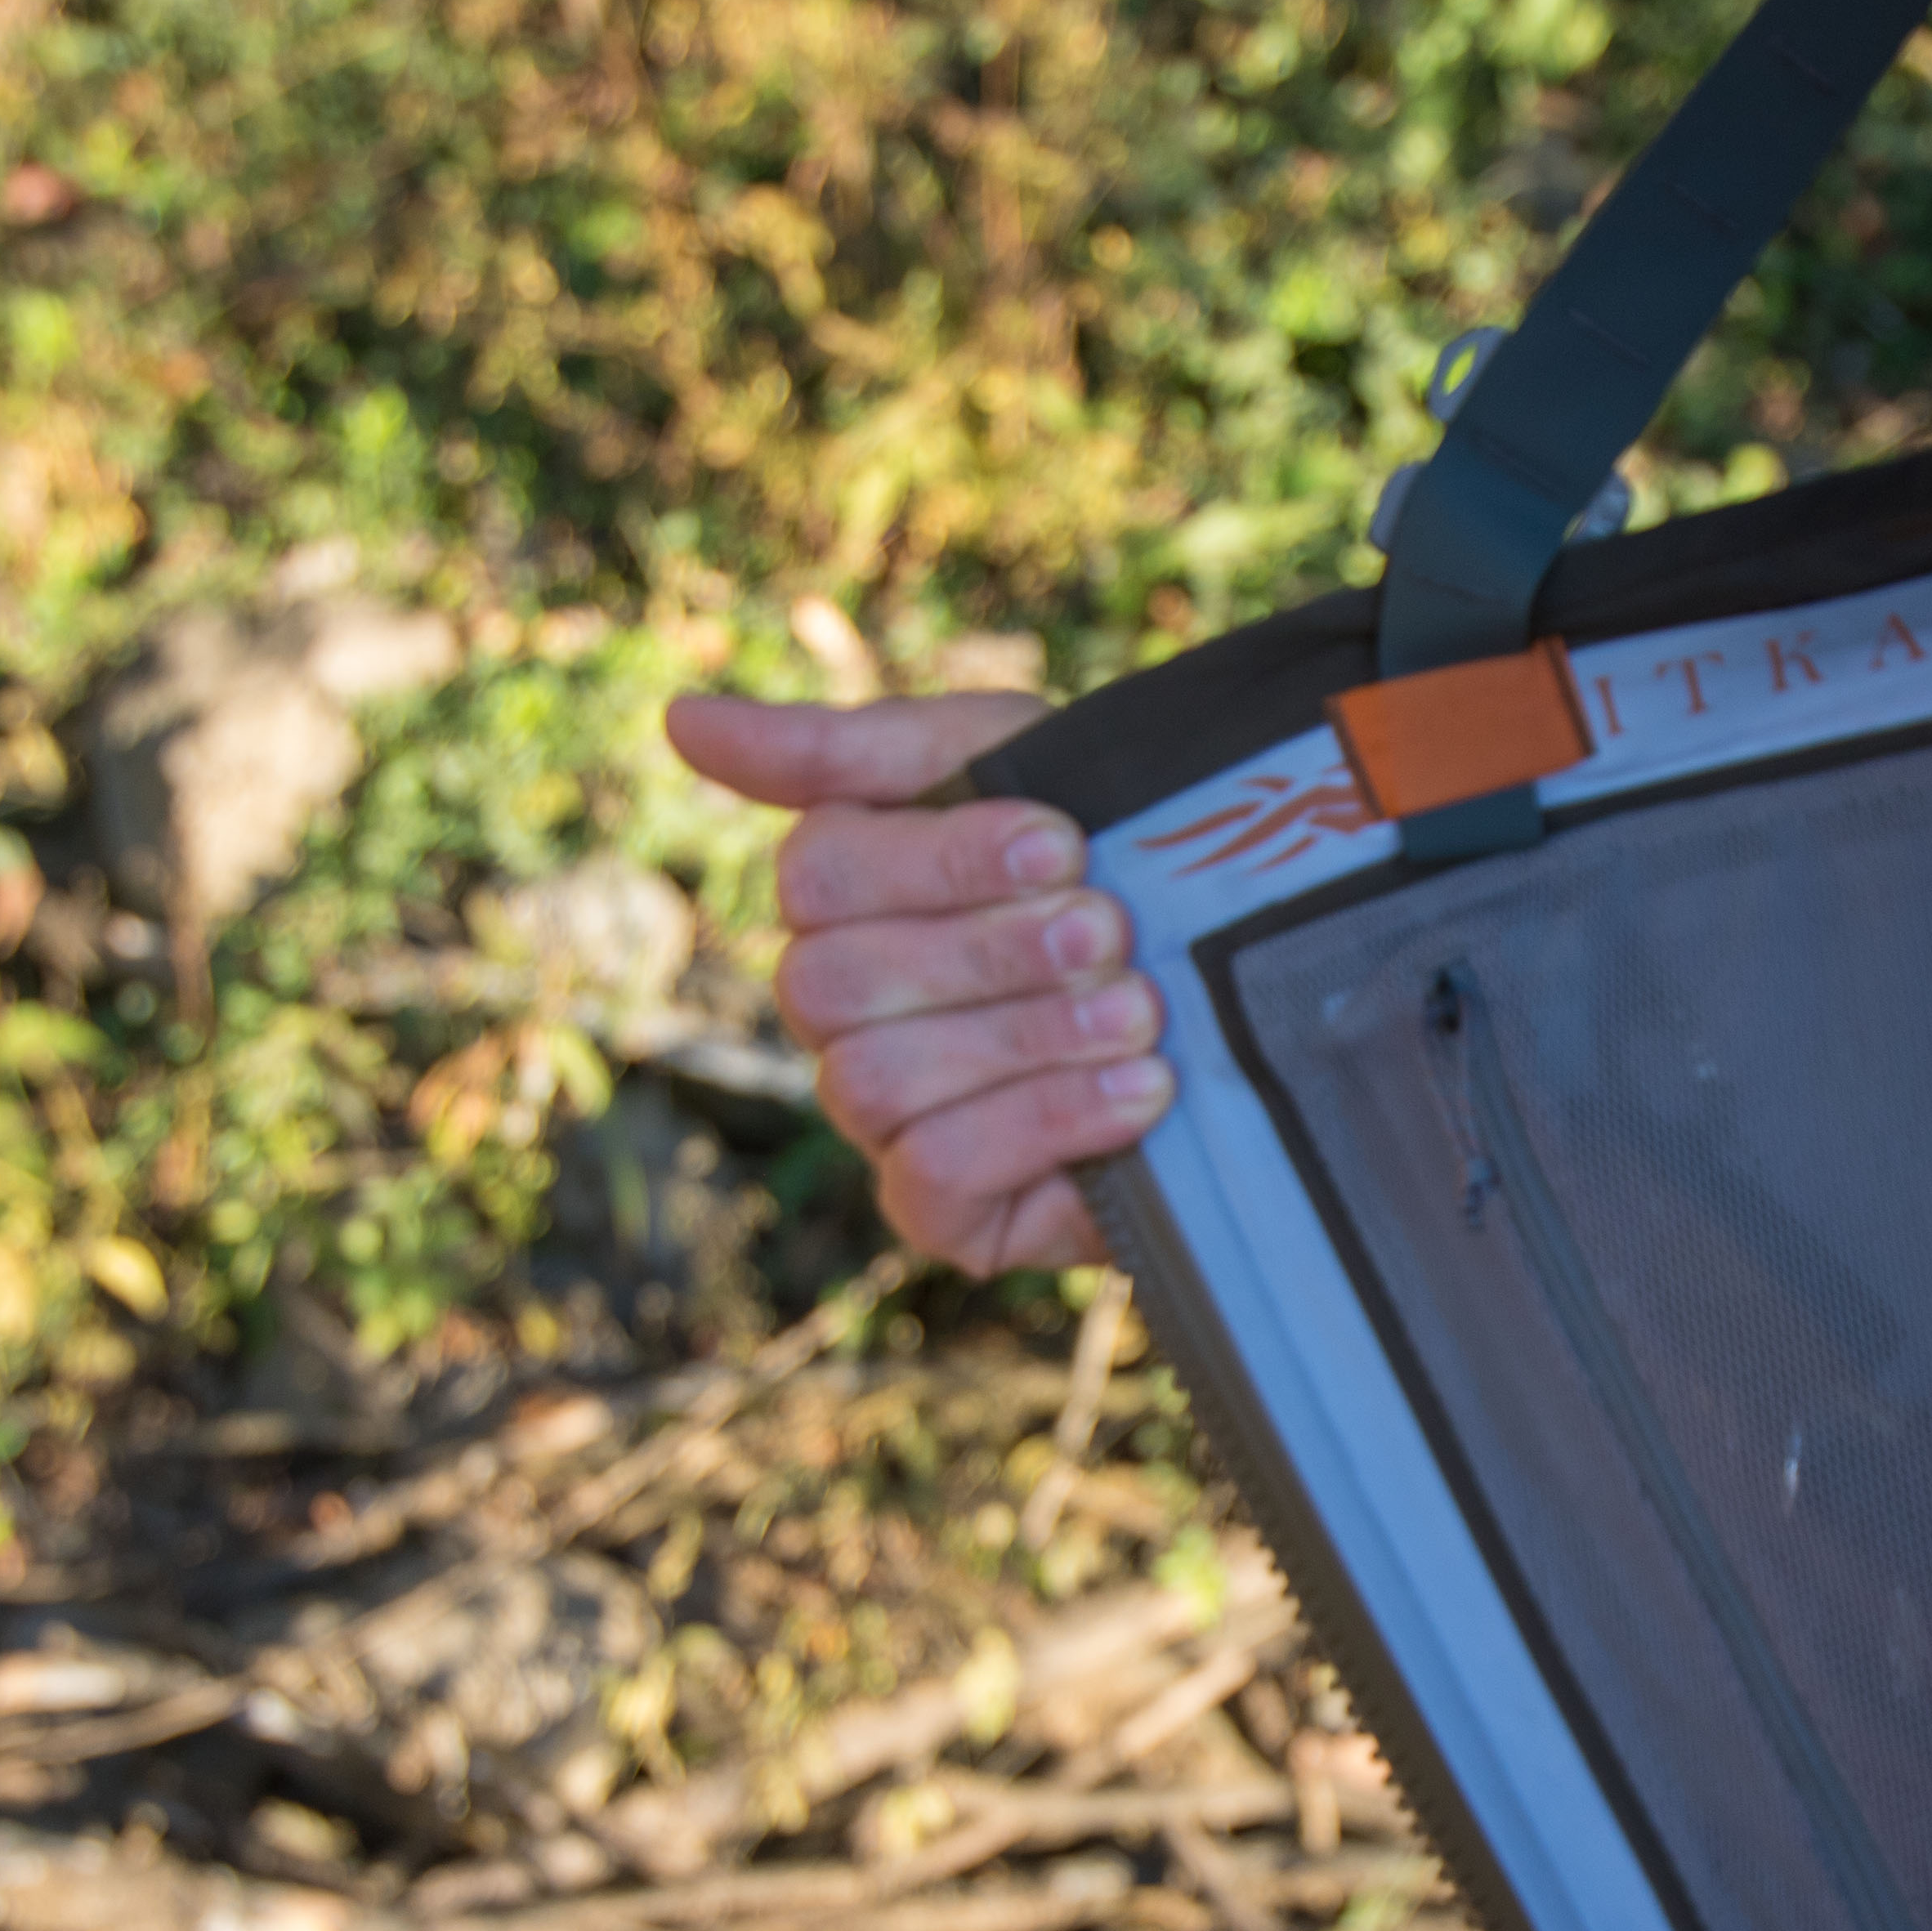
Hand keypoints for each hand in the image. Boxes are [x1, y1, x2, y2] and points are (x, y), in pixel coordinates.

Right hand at [660, 688, 1168, 1272]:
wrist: (1252, 985)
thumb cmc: (1114, 853)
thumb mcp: (1013, 762)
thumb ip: (853, 746)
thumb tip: (679, 721)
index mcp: (841, 895)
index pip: (819, 873)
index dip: (942, 860)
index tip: (1065, 842)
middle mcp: (836, 1008)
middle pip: (835, 983)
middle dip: (993, 954)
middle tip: (1113, 934)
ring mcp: (876, 1113)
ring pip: (880, 1078)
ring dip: (1027, 1039)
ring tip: (1142, 1012)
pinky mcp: (937, 1209)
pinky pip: (934, 1171)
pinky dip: (1047, 1121)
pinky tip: (1141, 1090)